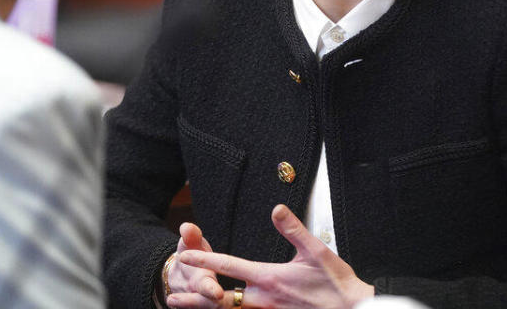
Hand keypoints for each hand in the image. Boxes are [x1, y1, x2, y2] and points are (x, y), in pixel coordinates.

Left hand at [172, 205, 374, 308]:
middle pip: (220, 299)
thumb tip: (276, 207)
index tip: (183, 256)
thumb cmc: (336, 283)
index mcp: (269, 278)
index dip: (204, 259)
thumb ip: (293, 229)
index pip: (229, 266)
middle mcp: (264, 300)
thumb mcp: (316, 251)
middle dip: (194, 299)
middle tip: (170, 297)